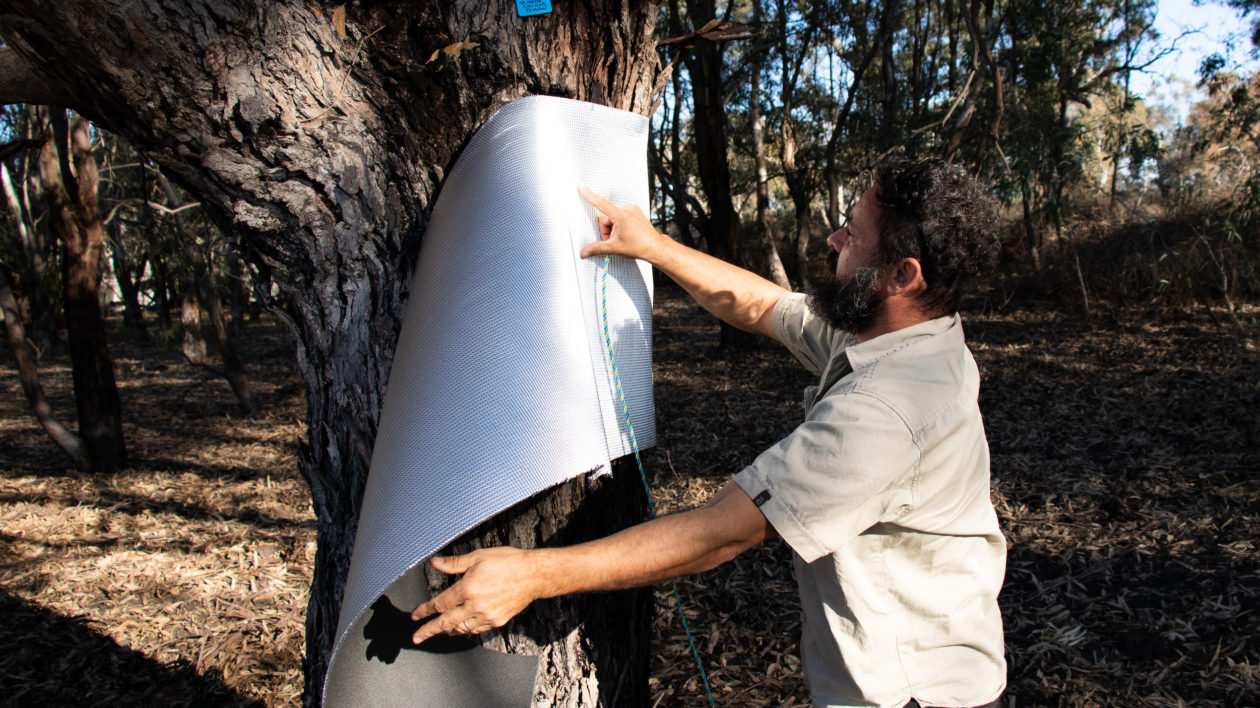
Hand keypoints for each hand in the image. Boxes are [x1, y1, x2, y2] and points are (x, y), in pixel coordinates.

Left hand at [409, 547, 541, 643]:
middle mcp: (474, 606)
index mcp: (467, 588)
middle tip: (416, 637)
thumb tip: (434, 562)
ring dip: (447, 631)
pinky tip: (462, 627)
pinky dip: (466, 630)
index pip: (439, 603)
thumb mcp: (478, 557)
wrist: (533, 575)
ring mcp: (486, 616)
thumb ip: (454, 563)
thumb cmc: (507, 562)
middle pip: (445, 623)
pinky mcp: (497, 621)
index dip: (424, 610)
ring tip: (439, 631)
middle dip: (428, 630)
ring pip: (461, 629)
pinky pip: (476, 630)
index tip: (415, 614)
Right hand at [577, 184, 664, 261]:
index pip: (600, 203)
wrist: (654, 247)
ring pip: (612, 217)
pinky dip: (618, 224)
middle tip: (613, 241)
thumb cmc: (638, 246)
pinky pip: (619, 215)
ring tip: (621, 237)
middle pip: (605, 217)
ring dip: (612, 228)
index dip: (588, 194)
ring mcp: (631, 208)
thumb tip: (583, 252)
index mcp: (620, 215)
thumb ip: (596, 248)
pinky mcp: (634, 210)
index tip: (580, 185)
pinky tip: (625, 232)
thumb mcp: (614, 248)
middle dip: (606, 230)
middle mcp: (626, 208)